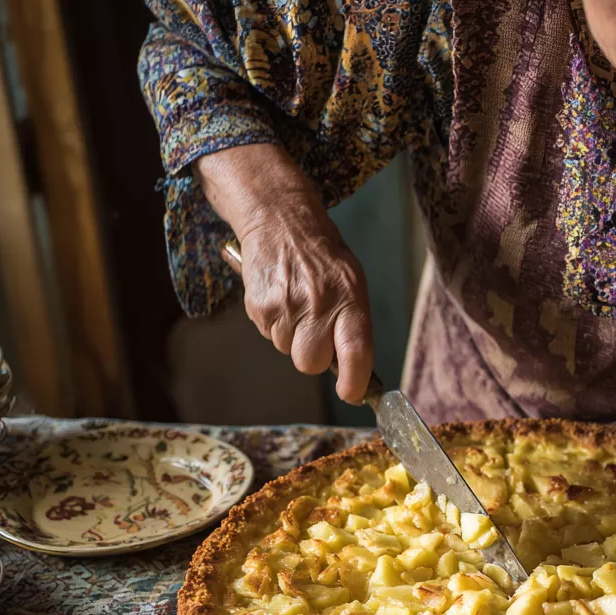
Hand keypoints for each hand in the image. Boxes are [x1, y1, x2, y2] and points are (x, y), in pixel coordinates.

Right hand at [193, 144, 373, 402]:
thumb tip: (354, 369)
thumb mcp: (353, 282)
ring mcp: (286, 307)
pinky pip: (269, 335)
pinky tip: (280, 298)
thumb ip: (355, 324)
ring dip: (293, 336)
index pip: (356, 354)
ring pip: (288, 351)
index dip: (353, 382)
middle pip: (312, 364)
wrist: (281, 221)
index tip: (351, 393)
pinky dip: (275, 324)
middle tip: (316, 332)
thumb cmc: (323, 257)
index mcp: (351, 300)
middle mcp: (319, 305)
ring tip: (297, 303)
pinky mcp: (259, 307)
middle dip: (314, 356)